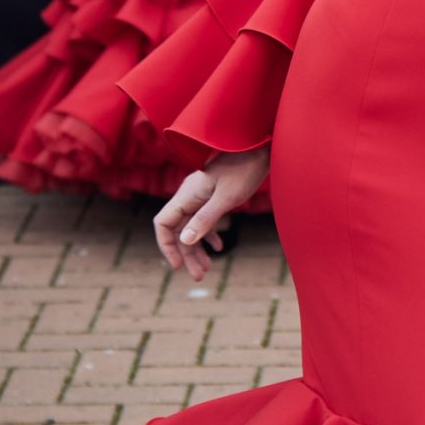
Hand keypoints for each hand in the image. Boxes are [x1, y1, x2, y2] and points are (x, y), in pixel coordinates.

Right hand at [154, 148, 270, 277]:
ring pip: (192, 227)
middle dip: (186, 254)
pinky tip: (219, 247)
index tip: (176, 266)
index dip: (166, 246)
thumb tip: (186, 241)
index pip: (163, 223)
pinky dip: (209, 235)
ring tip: (207, 269)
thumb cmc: (244, 169)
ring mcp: (201, 196)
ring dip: (198, 249)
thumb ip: (206, 219)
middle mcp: (189, 196)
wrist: (260, 148)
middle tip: (199, 276)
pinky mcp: (214, 196)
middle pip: (179, 230)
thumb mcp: (226, 197)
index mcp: (187, 194)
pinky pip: (204, 219)